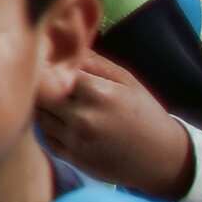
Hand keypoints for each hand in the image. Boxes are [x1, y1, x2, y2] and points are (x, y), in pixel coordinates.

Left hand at [36, 50, 194, 199]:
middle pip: (38, 94)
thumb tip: (64, 42)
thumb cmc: (144, 113)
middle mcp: (83, 117)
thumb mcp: (126, 81)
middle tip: (45, 82)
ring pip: (38, 116)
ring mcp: (76, 140)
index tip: (48, 62)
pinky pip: (44, 138)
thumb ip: (93, 61)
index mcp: (98, 92)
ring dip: (43, 108)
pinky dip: (48, 129)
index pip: (52, 70)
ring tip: (57, 103)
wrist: (163, 158)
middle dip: (39, 85)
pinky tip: (63, 124)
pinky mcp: (73, 158)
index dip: (47, 65)